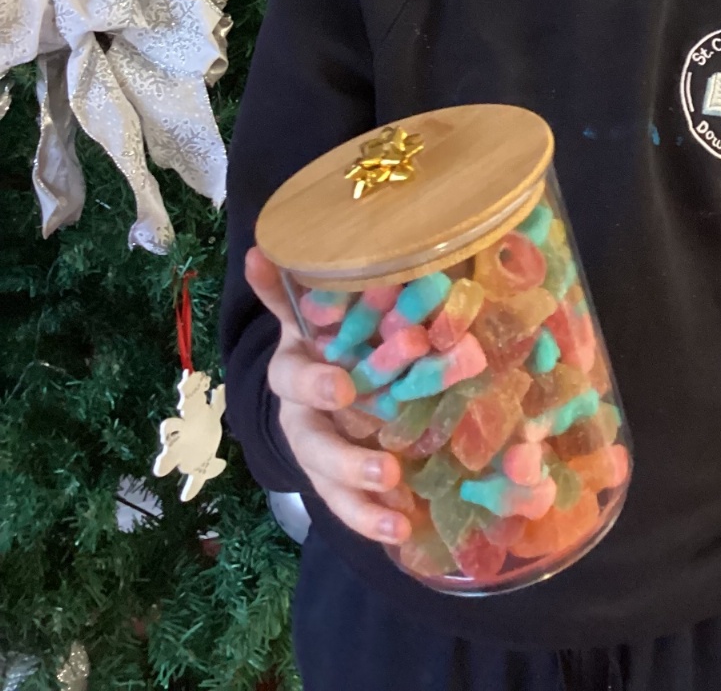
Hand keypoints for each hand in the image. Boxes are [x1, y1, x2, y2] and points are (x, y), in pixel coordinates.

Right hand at [246, 247, 408, 545]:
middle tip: (388, 472)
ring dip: (363, 508)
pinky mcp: (338, 484)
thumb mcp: (303, 313)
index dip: (314, 385)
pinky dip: (373, 522)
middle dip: (349, 462)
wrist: (304, 382)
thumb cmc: (316, 339)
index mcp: (292, 372)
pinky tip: (405, 530)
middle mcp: (301, 420)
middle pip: (315, 448)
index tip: (343, 388)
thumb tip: (257, 248)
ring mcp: (318, 457)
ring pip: (332, 487)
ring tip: (399, 521)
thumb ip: (284, 289)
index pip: (293, 381)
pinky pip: (351, 508)